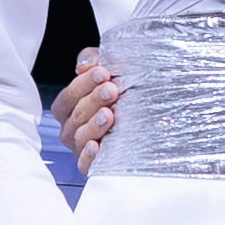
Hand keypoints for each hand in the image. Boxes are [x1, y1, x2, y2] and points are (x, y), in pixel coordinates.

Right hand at [48, 51, 124, 167]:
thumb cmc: (127, 90)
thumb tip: (85, 64)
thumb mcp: (110, 68)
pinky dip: (88, 156)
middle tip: (111, 90)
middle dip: (92, 101)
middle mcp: (74, 129)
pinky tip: (96, 146)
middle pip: (75, 116)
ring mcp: (84, 147)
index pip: (67, 98)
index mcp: (72, 108)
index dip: (82, 85)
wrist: (156, 114)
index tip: (102, 72)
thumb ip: (93, 60)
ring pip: (79, 138)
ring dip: (93, 125)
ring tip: (109, 115)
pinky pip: (85, 165)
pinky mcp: (96, 165)